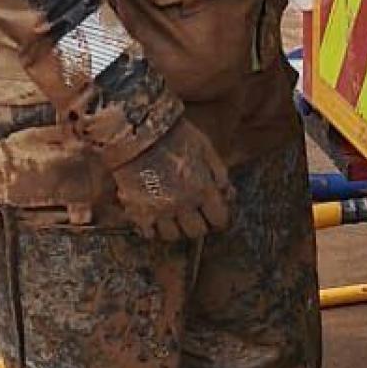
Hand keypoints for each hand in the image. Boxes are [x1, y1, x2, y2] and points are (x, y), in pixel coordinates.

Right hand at [111, 117, 234, 242]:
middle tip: (195, 215)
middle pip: (196, 231)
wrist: (138, 131)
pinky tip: (155, 217)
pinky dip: (153, 229)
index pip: (219, 219)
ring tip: (174, 216)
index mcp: (202, 189)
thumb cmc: (175, 136)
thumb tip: (228, 194)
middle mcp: (182, 205)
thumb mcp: (206, 148)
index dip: (220, 218)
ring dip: (176, 228)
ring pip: (172, 235)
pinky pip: (148, 232)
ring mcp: (159, 210)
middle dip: (199, 224)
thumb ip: (220, 174)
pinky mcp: (138, 210)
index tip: (216, 213)